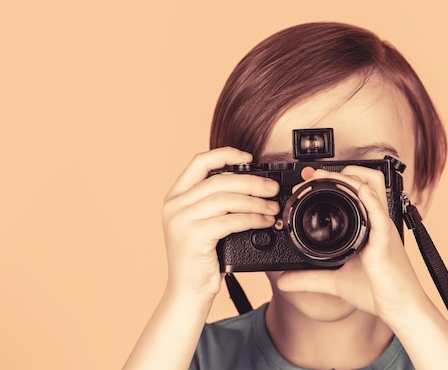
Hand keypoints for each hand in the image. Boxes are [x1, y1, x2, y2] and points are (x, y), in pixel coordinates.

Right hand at [162, 147, 280, 303]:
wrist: (187, 292)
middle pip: (219, 180)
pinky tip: (265, 221)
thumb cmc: (200, 258)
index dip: (225, 154)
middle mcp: (174, 205)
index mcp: (175, 196)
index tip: (248, 157)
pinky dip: (252, 218)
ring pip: (226, 199)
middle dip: (251, 182)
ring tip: (273, 206)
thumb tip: (250, 184)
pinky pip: (230, 221)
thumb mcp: (201, 223)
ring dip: (255, 201)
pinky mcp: (193, 237)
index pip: (199, 162)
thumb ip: (214, 202)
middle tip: (272, 188)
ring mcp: (181, 220)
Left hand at [276, 166, 428, 323]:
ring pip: (373, 188)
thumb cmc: (376, 291)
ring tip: (331, 175)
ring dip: (352, 177)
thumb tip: (283, 281)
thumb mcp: (334, 282)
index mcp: (368, 226)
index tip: (310, 178)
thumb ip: (308, 279)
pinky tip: (360, 191)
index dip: (335, 180)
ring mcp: (382, 229)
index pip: (355, 192)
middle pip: (366, 180)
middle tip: (315, 173)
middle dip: (342, 171)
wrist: (398, 308)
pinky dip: (370, 199)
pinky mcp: (386, 241)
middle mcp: (376, 222)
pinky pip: (380, 214)